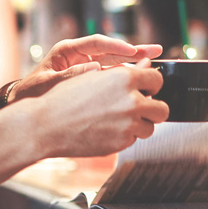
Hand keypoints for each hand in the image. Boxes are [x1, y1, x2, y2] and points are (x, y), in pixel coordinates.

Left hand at [11, 35, 162, 101]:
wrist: (22, 104)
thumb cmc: (31, 93)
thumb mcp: (47, 83)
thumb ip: (69, 76)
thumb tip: (94, 69)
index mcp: (66, 51)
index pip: (96, 43)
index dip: (115, 46)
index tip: (131, 52)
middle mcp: (78, 56)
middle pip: (109, 50)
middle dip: (132, 51)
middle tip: (154, 50)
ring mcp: (84, 66)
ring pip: (112, 62)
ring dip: (132, 62)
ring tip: (154, 60)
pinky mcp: (88, 79)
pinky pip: (108, 75)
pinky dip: (123, 76)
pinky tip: (139, 77)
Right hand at [30, 60, 169, 157]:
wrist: (45, 126)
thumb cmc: (63, 100)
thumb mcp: (92, 78)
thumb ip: (123, 72)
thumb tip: (146, 65)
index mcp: (124, 78)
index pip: (157, 80)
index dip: (151, 86)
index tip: (145, 90)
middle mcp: (131, 100)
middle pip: (161, 108)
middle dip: (152, 110)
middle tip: (137, 111)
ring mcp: (128, 124)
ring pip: (150, 128)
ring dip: (138, 126)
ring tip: (115, 122)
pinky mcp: (121, 143)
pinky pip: (132, 140)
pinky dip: (122, 137)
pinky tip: (103, 131)